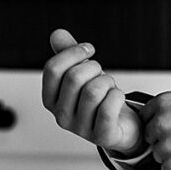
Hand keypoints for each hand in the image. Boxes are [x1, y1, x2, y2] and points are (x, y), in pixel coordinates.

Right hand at [42, 29, 145, 155]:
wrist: (120, 127)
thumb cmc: (99, 99)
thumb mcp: (82, 75)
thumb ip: (68, 55)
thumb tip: (57, 34)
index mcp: (50, 100)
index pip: (52, 69)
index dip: (73, 52)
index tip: (89, 49)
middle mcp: (61, 116)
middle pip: (74, 77)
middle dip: (94, 68)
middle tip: (101, 74)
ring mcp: (80, 128)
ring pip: (93, 91)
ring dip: (108, 82)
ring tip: (109, 87)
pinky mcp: (101, 136)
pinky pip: (108, 107)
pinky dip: (118, 96)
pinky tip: (117, 98)